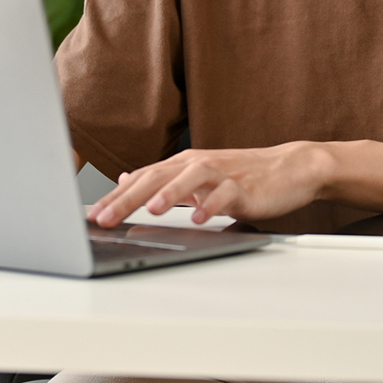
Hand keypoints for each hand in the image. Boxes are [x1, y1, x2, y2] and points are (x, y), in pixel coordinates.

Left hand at [86, 143, 332, 227]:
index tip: (93, 216)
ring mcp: (221, 174)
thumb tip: (128, 180)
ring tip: (152, 211)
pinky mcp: (244, 186)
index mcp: (182, 165)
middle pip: (157, 178)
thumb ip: (163, 179)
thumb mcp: (196, 176)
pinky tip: (201, 218)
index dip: (116, 197)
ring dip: (170, 194)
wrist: (289, 168)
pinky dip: (212, 206)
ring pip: (190, 179)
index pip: (141, 179)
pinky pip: (225, 194)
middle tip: (106, 217)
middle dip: (128, 199)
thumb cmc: (242, 176)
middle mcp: (197, 165)